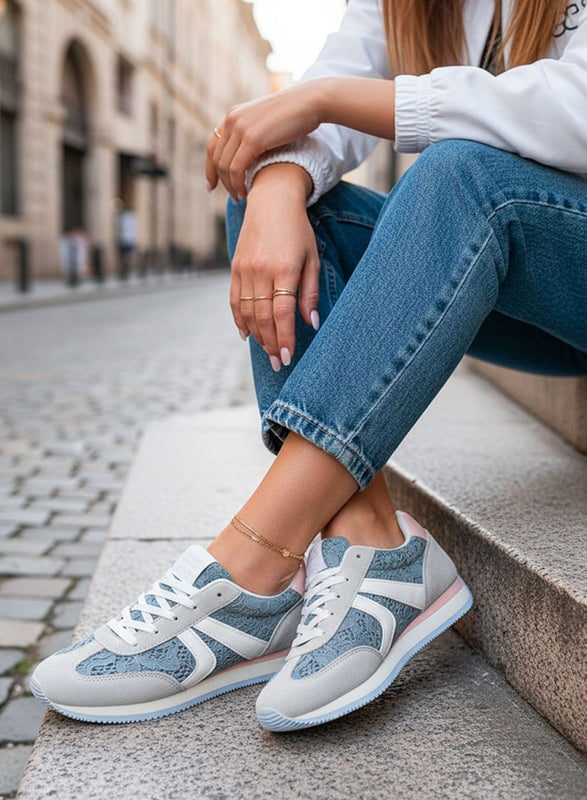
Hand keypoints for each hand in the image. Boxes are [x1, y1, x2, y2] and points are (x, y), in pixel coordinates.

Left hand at [206, 79, 325, 200]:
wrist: (311, 102)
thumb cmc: (296, 114)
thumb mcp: (267, 121)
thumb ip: (255, 132)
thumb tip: (253, 150)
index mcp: (233, 115)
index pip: (212, 146)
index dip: (210, 169)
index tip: (212, 185)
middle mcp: (232, 120)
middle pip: (216, 158)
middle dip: (221, 181)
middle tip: (234, 197)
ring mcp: (241, 128)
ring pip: (225, 166)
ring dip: (230, 186)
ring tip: (240, 197)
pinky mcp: (252, 138)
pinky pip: (237, 168)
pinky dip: (238, 184)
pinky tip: (246, 192)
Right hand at [230, 164, 319, 369]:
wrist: (271, 200)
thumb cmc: (298, 230)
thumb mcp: (312, 257)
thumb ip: (310, 291)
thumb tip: (312, 323)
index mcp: (284, 268)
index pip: (282, 313)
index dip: (284, 338)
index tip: (288, 357)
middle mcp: (261, 270)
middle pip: (263, 317)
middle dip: (271, 344)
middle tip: (279, 363)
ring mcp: (244, 269)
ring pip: (248, 313)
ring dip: (258, 336)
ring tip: (268, 352)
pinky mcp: (235, 268)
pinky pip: (235, 301)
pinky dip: (240, 320)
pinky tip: (247, 335)